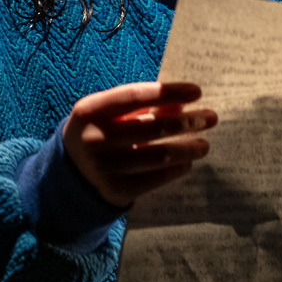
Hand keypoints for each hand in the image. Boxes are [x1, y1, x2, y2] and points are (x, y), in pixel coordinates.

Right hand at [62, 82, 214, 207]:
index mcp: (89, 111)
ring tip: (204, 145)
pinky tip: (187, 163)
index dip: (167, 92)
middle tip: (210, 118)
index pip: (134, 96)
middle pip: (151, 127)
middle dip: (186, 122)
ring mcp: (103, 167)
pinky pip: (154, 179)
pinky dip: (175, 169)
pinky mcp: (114, 190)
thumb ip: (142, 106)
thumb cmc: (100, 132)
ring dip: (186, 149)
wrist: (70, 173)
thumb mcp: (110, 114)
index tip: (196, 91)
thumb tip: (182, 104)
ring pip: (157, 156)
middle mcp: (93, 139)